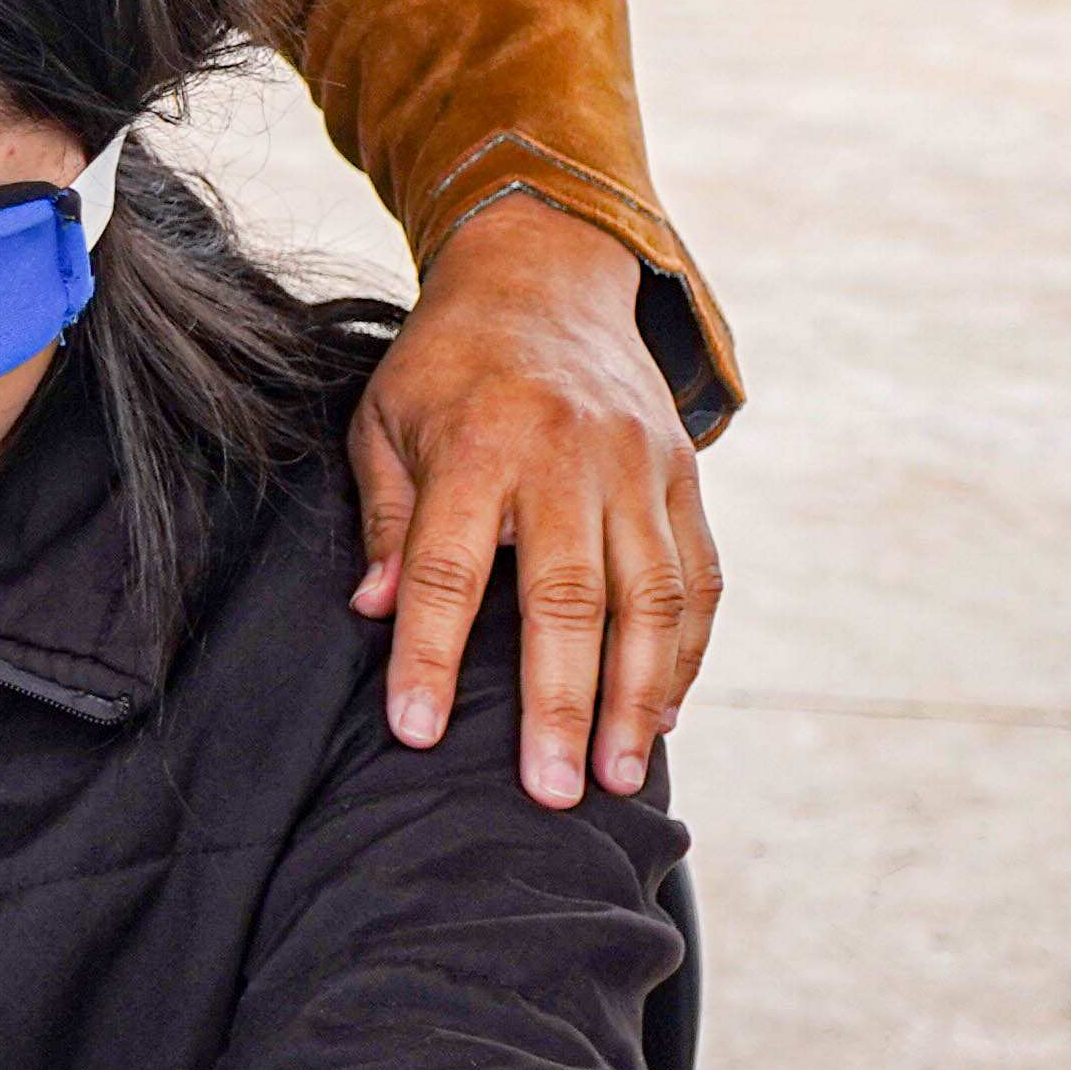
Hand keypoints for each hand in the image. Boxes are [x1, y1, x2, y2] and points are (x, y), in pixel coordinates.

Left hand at [353, 191, 716, 805]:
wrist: (546, 277)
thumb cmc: (447, 364)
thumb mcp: (383, 417)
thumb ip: (384, 515)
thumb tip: (373, 610)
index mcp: (477, 440)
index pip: (447, 565)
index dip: (429, 653)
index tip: (416, 731)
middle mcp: (568, 454)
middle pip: (568, 596)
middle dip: (559, 703)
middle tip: (546, 792)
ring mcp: (639, 466)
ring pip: (651, 597)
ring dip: (636, 696)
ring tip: (615, 778)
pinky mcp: (683, 476)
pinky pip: (697, 578)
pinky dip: (684, 654)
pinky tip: (660, 717)